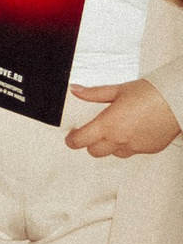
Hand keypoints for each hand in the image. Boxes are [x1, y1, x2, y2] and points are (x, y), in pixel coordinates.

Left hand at [66, 79, 181, 157]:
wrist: (176, 101)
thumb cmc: (151, 94)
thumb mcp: (118, 90)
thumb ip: (94, 93)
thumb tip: (76, 91)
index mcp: (108, 125)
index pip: (81, 141)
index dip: (72, 140)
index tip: (71, 136)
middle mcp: (120, 139)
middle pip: (94, 152)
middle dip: (90, 143)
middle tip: (91, 133)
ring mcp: (134, 147)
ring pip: (114, 153)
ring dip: (110, 145)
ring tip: (115, 130)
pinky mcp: (148, 150)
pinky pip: (132, 151)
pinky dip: (129, 144)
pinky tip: (134, 131)